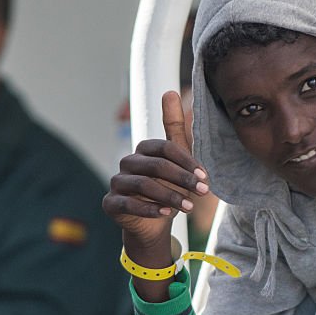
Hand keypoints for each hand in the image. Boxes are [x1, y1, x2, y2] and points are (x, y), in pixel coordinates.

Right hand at [103, 91, 210, 258]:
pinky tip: (168, 214)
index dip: (186, 162)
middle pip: (155, 165)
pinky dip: (150, 208)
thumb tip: (170, 91)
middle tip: (203, 192)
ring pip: (142, 184)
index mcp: (144, 149)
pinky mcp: (110, 203)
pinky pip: (128, 204)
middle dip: (182, 179)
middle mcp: (127, 162)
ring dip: (169, 196)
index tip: (205, 177)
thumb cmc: (168, 187)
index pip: (165, 148)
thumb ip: (175, 128)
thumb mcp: (177, 161)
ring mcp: (116, 182)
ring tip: (189, 207)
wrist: (153, 223)